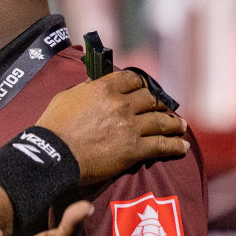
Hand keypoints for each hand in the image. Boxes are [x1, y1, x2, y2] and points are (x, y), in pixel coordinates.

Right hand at [35, 71, 186, 184]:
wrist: (53, 155)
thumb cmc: (54, 126)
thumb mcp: (66, 97)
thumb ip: (86, 88)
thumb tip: (95, 82)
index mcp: (105, 88)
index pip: (134, 80)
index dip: (142, 85)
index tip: (146, 90)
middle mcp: (122, 104)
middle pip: (151, 99)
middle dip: (159, 104)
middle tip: (164, 110)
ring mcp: (130, 127)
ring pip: (162, 121)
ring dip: (174, 123)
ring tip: (181, 127)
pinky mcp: (134, 149)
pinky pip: (161, 145)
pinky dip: (174, 146)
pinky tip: (182, 147)